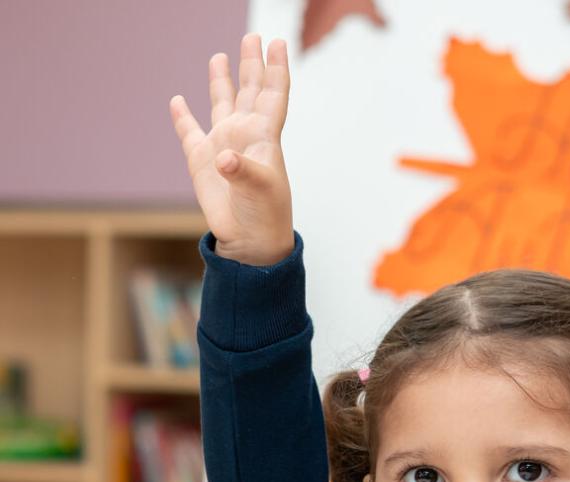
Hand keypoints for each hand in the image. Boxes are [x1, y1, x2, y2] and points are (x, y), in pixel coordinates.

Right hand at [169, 33, 294, 265]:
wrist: (250, 241)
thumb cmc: (265, 216)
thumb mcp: (261, 191)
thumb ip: (244, 171)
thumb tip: (223, 159)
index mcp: (264, 137)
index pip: (273, 95)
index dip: (276, 69)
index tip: (277, 43)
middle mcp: (244, 135)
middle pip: (248, 90)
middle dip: (251, 64)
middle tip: (253, 36)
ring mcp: (222, 145)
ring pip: (221, 104)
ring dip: (221, 80)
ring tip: (221, 56)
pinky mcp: (201, 161)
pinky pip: (189, 132)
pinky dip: (182, 117)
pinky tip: (177, 101)